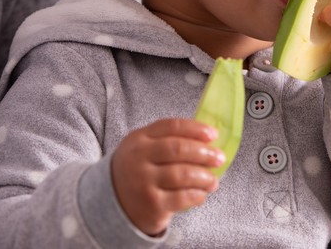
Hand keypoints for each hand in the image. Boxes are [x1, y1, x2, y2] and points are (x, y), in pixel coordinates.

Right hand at [110, 118, 224, 235]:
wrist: (111, 203)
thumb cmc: (136, 170)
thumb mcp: (143, 148)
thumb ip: (168, 139)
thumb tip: (207, 138)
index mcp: (139, 139)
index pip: (171, 126)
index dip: (195, 129)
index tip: (213, 134)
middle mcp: (139, 158)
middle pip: (178, 149)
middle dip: (204, 152)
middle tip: (219, 158)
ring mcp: (144, 182)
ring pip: (183, 174)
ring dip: (204, 177)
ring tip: (213, 180)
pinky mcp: (152, 205)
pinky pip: (182, 198)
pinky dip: (197, 195)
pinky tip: (201, 194)